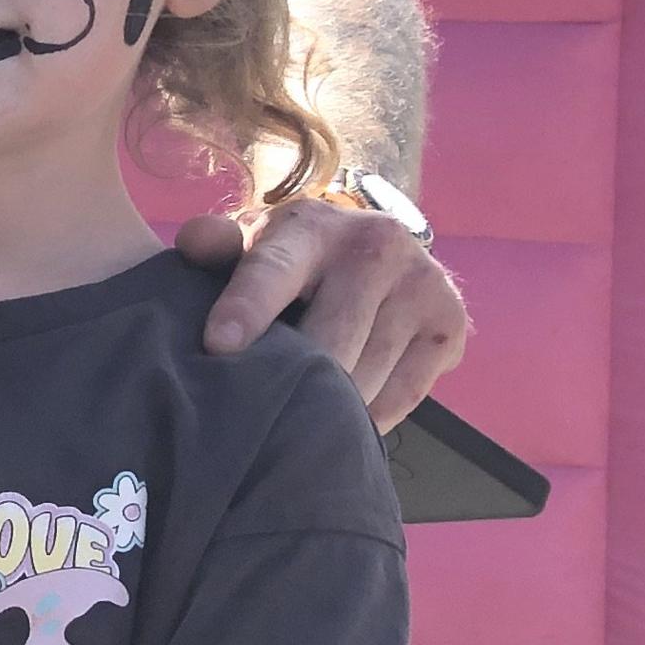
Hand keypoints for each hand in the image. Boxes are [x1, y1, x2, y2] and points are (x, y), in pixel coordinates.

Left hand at [178, 197, 466, 426]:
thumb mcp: (251, 246)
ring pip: (364, 376)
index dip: (246, 309)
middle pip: (327, 343)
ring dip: (330, 407)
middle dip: (291, 383)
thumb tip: (195, 242)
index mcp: (311, 227)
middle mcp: (375, 247)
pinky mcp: (449, 325)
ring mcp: (421, 284)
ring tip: (300, 417)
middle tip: (258, 415)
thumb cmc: (291, 261)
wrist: (373, 249)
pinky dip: (368, 416)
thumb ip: (218, 246)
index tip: (218, 348)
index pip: (273, 271)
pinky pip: (401, 396)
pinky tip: (344, 415)